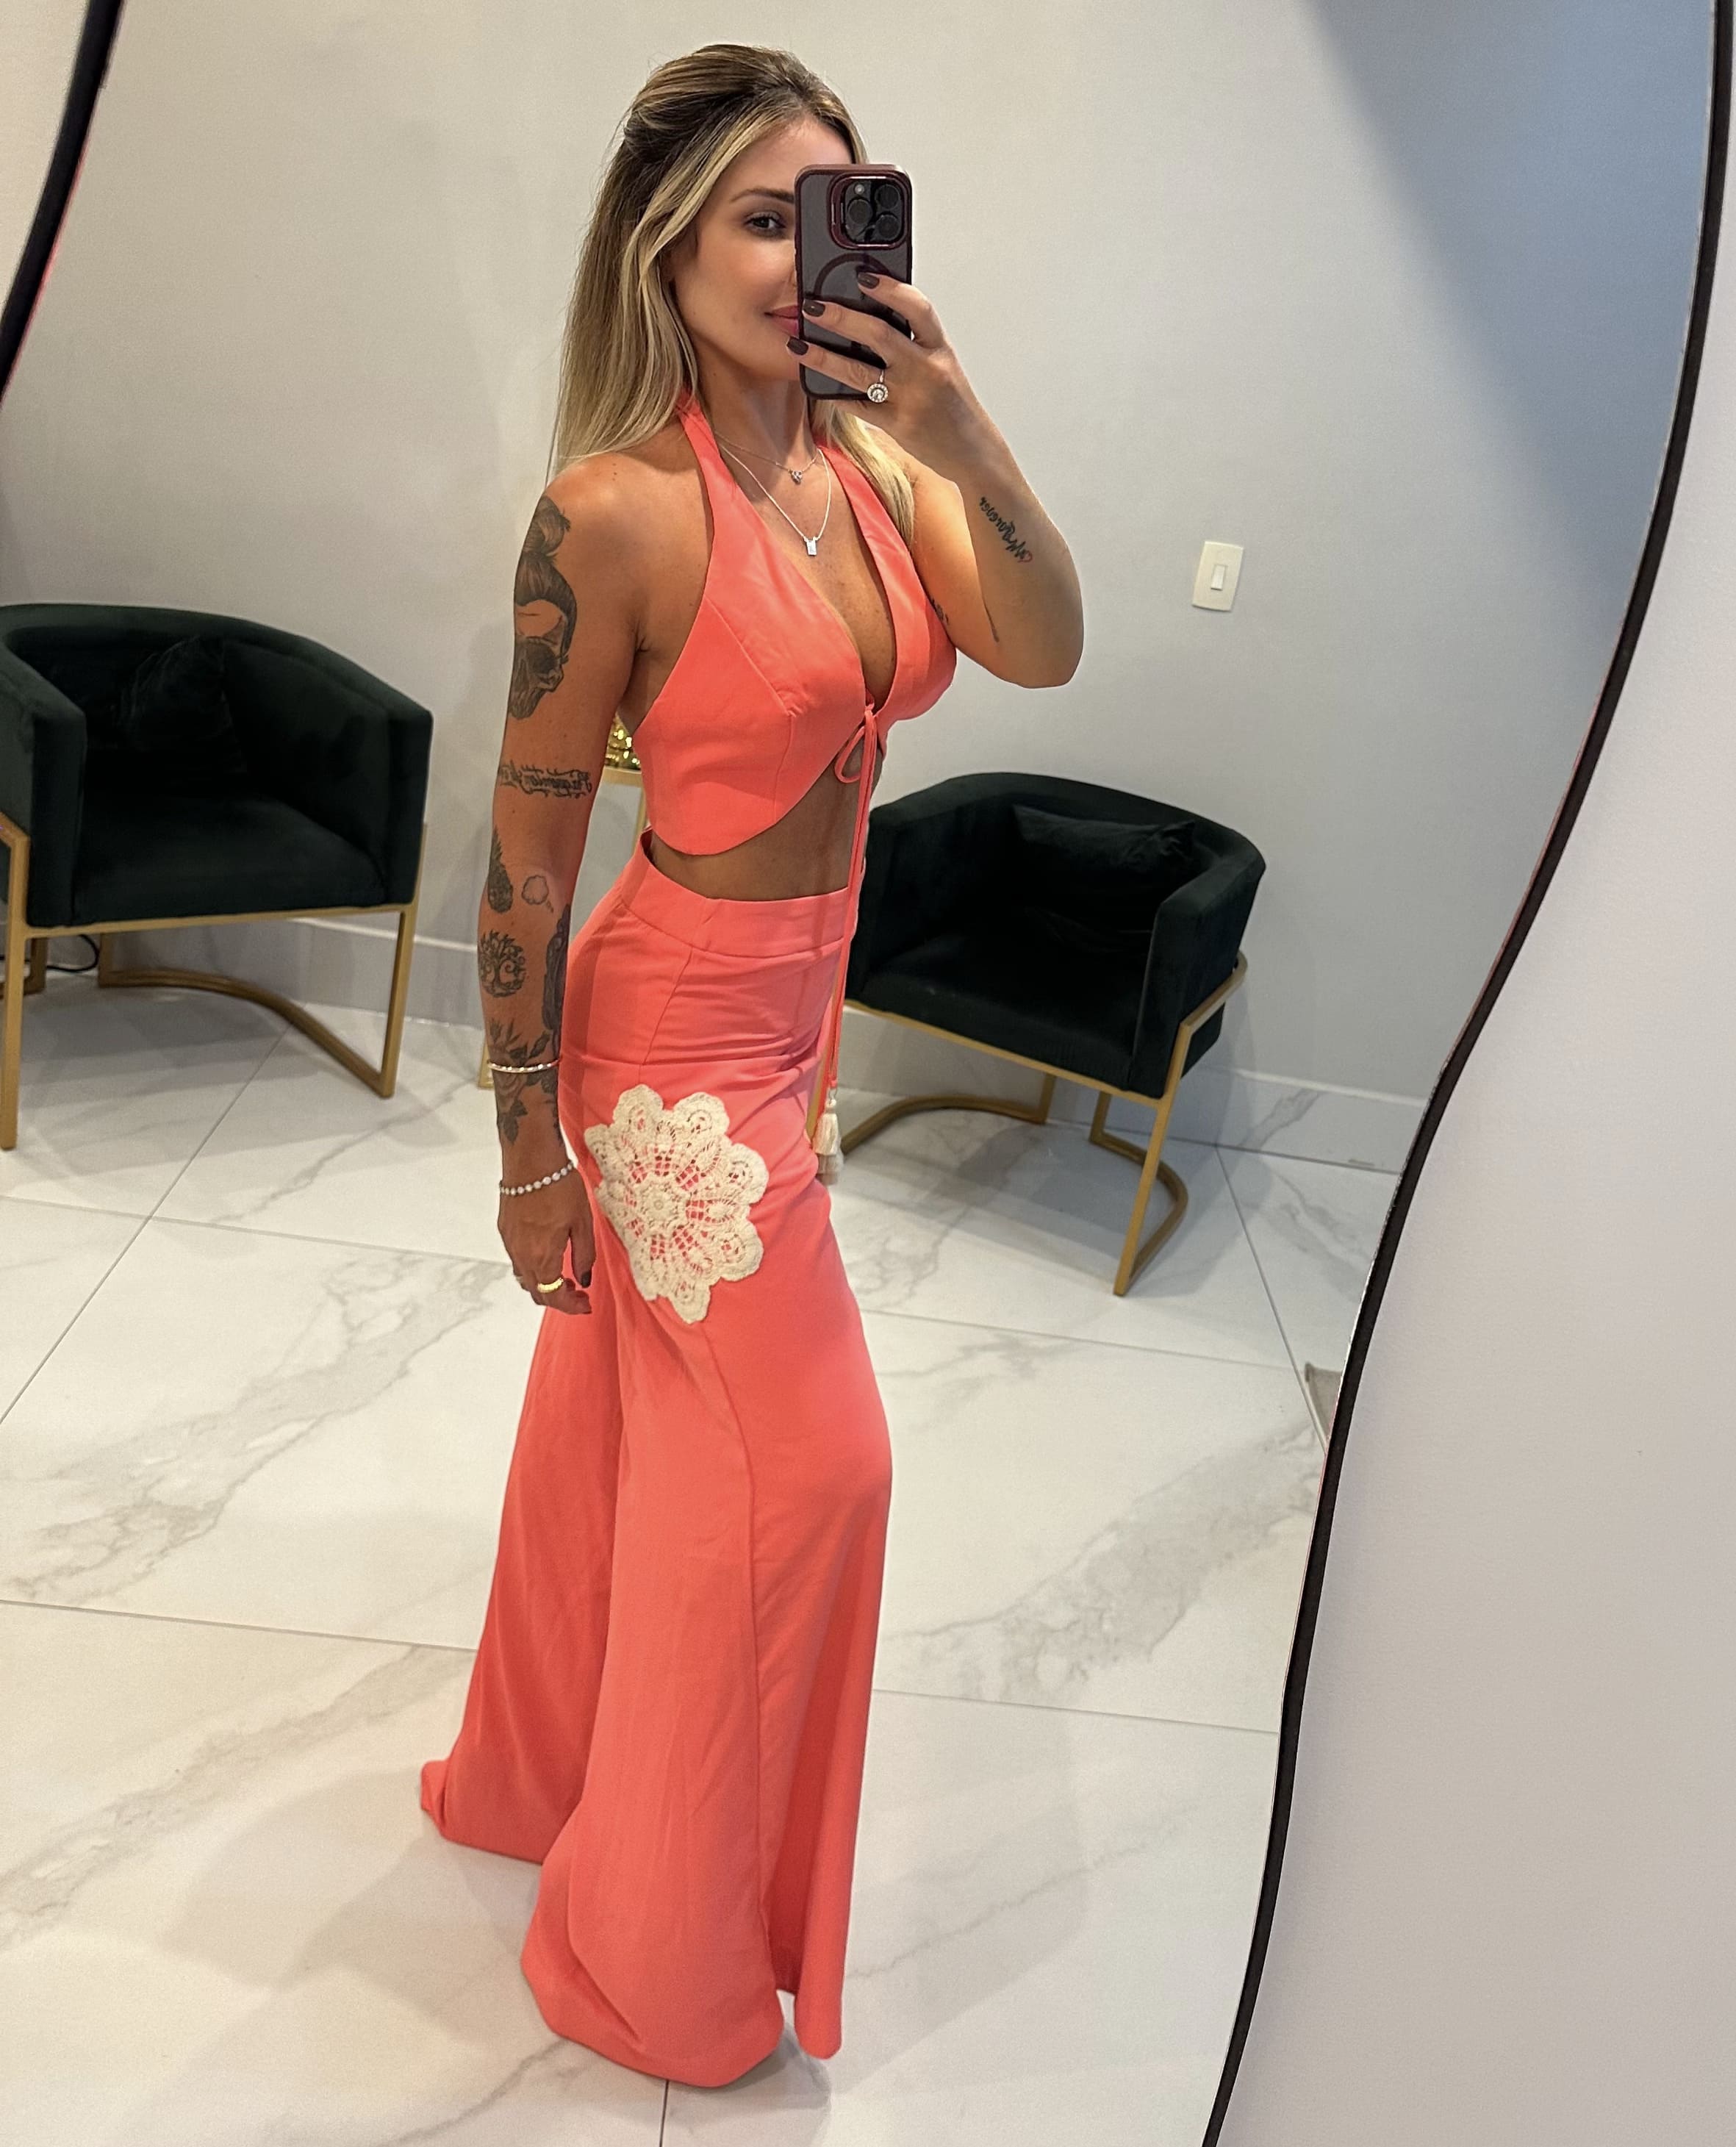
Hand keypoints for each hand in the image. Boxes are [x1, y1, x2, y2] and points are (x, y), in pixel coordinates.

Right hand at [498, 1168, 595, 1315]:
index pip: (553, 1296)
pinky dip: (533, 1268)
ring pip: (525, 1278)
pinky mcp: (505, 1230)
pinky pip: (517, 1260)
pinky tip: (548, 1254)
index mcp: (542, 1256)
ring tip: (565, 1274)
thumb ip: (584, 1255)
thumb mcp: (583, 1222)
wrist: (531, 1159)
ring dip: (544, 1283)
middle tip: (578, 1291)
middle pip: (536, 1292)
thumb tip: (584, 1278)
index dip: (571, 1306)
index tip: (585, 1304)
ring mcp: (510, 1243)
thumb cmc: (558, 1185)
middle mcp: (521, 1254)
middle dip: (559, 1298)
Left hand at [792, 269, 990, 480]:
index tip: (863, 275)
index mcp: (939, 349)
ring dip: (823, 356)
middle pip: (879, 334)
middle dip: (841, 317)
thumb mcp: (942, 367)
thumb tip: (873, 317)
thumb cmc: (954, 406)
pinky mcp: (897, 425)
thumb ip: (915, 344)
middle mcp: (926, 370)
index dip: (890, 288)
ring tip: (798, 344)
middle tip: (813, 306)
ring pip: (858, 371)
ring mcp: (910, 398)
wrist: (972, 452)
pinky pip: (857, 406)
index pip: (917, 308)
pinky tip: (814, 384)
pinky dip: (833, 394)